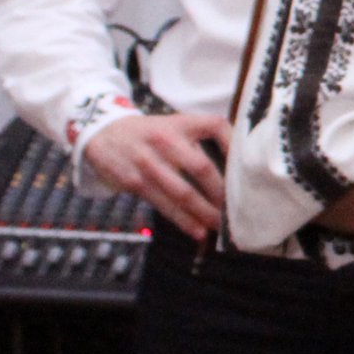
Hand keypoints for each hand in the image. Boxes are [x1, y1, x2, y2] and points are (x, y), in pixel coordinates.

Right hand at [82, 112, 230, 241]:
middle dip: (223, 192)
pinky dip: (183, 220)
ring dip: (205, 212)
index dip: (235, 145)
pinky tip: (198, 231)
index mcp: (181, 122)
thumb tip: (236, 167)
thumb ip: (200, 140)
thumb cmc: (151, 134)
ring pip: (183, 192)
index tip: (249, 167)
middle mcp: (166, 140)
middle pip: (202, 167)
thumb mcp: (174, 125)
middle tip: (239, 209)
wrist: (103, 133)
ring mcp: (149, 162)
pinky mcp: (135, 182)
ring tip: (222, 226)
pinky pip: (163, 204)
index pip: (216, 126)